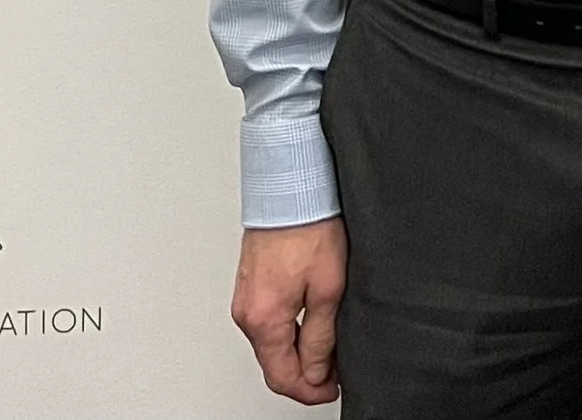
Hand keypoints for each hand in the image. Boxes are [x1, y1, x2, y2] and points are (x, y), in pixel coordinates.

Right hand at [231, 218, 345, 404]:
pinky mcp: (251, 286)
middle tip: (335, 373)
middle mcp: (247, 313)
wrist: (290, 190)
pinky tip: (311, 326)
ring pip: (271, 344)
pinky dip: (288, 333)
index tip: (331, 390)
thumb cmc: (309, 228)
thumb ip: (321, 337)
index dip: (310, 391)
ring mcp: (246, 300)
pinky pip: (268, 323)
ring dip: (297, 353)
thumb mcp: (328, 289)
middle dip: (305, 375)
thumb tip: (318, 372)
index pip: (281, 377)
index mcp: (264, 320)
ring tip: (329, 348)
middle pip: (273, 363)